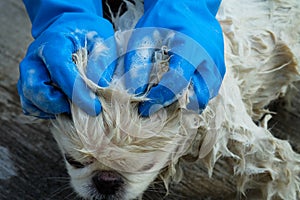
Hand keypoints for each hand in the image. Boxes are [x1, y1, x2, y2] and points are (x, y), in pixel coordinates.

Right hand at [18, 10, 115, 117]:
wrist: (71, 28)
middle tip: (81, 107)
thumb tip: (100, 88)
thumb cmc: (88, 34)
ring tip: (75, 106)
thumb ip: (100, 63)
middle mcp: (34, 58)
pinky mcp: (28, 84)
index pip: (59, 70)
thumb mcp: (101, 41)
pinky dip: (48, 112)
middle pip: (35, 88)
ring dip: (54, 110)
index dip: (76, 91)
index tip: (94, 107)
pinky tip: (66, 106)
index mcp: (54, 43)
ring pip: (30, 100)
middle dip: (59, 104)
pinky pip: (31, 106)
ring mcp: (28, 73)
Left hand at [124, 0, 225, 115]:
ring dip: (189, 102)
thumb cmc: (164, 20)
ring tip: (172, 97)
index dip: (159, 98)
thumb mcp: (144, 36)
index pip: (176, 83)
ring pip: (207, 96)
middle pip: (199, 97)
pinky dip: (196, 93)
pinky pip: (210, 88)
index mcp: (190, 48)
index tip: (145, 108)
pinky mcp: (221, 66)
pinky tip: (183, 87)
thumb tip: (136, 92)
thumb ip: (137, 64)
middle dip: (179, 106)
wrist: (189, 5)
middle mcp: (210, 58)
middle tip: (161, 105)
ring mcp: (218, 63)